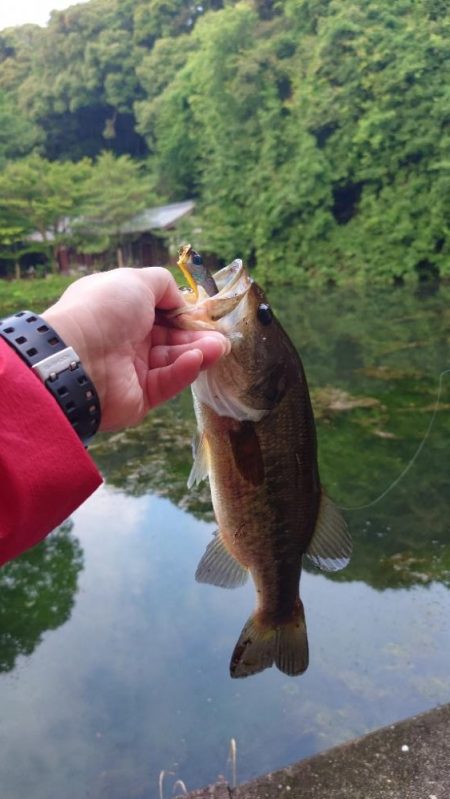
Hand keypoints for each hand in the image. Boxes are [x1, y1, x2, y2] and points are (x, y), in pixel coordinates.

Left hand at [42, 267, 227, 430]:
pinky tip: (198, 359)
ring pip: (172, 360)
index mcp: (120, 311)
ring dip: (197, 351)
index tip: (204, 313)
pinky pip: (167, 382)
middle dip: (197, 335)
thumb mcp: (135, 281)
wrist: (77, 359)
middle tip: (222, 336)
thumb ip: (164, 285)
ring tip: (219, 347)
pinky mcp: (140, 397)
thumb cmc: (103, 311)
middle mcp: (126, 339)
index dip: (182, 313)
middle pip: (170, 338)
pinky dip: (183, 370)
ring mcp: (132, 370)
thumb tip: (181, 300)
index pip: (159, 313)